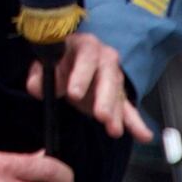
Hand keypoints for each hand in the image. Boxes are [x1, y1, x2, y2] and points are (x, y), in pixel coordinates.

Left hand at [24, 34, 153, 141]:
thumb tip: (37, 88)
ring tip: (113, 131)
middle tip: (101, 116)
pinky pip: (128, 108)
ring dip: (116, 113)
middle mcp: (104, 58)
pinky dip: (135, 122)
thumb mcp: (43, 64)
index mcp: (85, 45)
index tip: (74, 94)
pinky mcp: (117, 95)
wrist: (67, 61)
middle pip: (108, 76)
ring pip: (118, 94)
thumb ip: (38, 75)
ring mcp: (113, 76)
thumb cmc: (57, 61)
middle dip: (105, 97)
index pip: (86, 57)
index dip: (82, 74)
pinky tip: (144, 136)